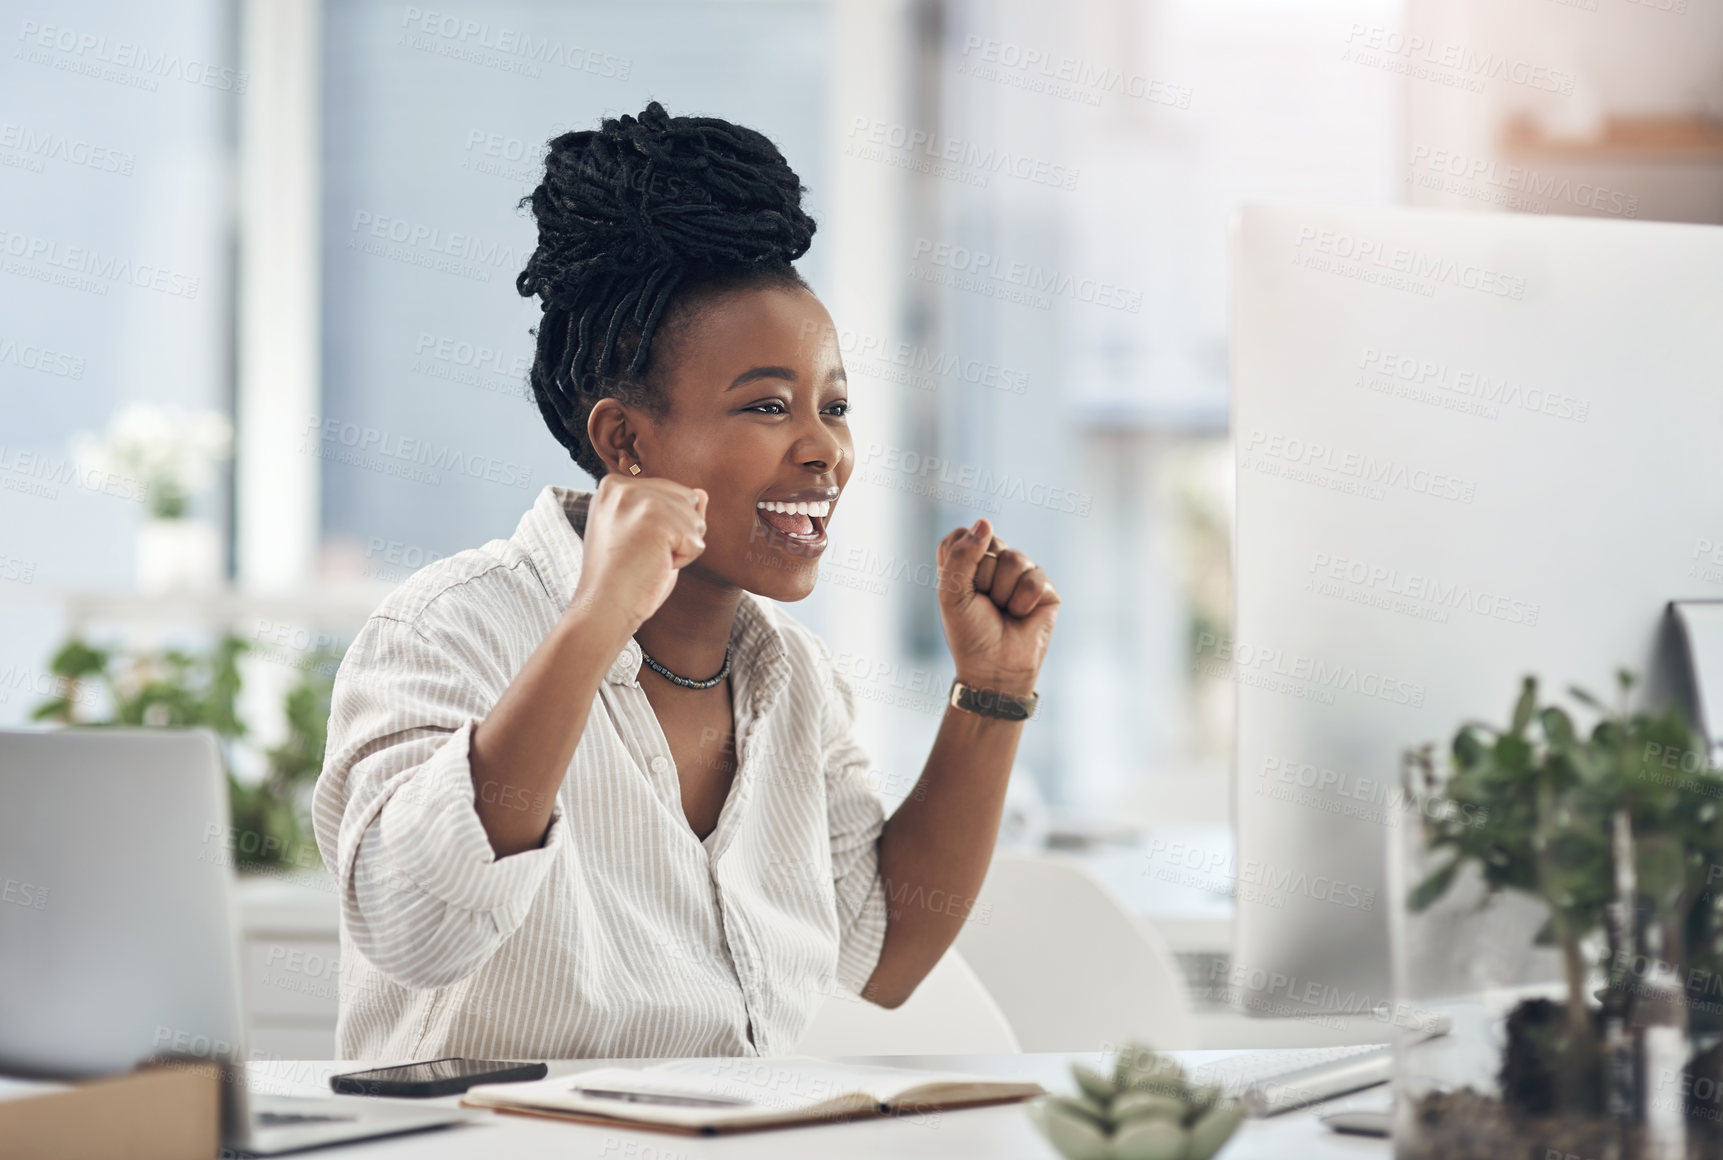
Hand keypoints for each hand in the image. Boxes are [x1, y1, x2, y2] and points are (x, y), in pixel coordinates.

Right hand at [572, 473, 707, 632]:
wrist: (603, 608)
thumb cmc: (623, 578)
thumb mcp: (647, 536)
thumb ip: (672, 510)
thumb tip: (702, 493)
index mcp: (614, 487)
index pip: (670, 492)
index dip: (663, 527)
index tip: (632, 545)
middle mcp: (623, 487)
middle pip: (686, 500)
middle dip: (676, 533)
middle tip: (641, 554)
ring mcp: (639, 499)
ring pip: (695, 520)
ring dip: (680, 548)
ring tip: (646, 560)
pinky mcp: (656, 519)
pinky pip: (696, 542)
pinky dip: (683, 561)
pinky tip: (654, 566)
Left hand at [935, 517, 1058, 697]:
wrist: (995, 669)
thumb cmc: (969, 634)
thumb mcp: (952, 594)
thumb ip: (962, 555)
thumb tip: (985, 521)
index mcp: (967, 562)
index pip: (961, 536)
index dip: (960, 561)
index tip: (959, 589)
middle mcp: (995, 563)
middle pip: (989, 543)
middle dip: (982, 579)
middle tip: (984, 604)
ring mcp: (1022, 573)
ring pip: (1014, 559)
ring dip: (1003, 593)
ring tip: (1003, 612)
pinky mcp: (1045, 588)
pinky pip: (1034, 579)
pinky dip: (1023, 602)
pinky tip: (1021, 616)